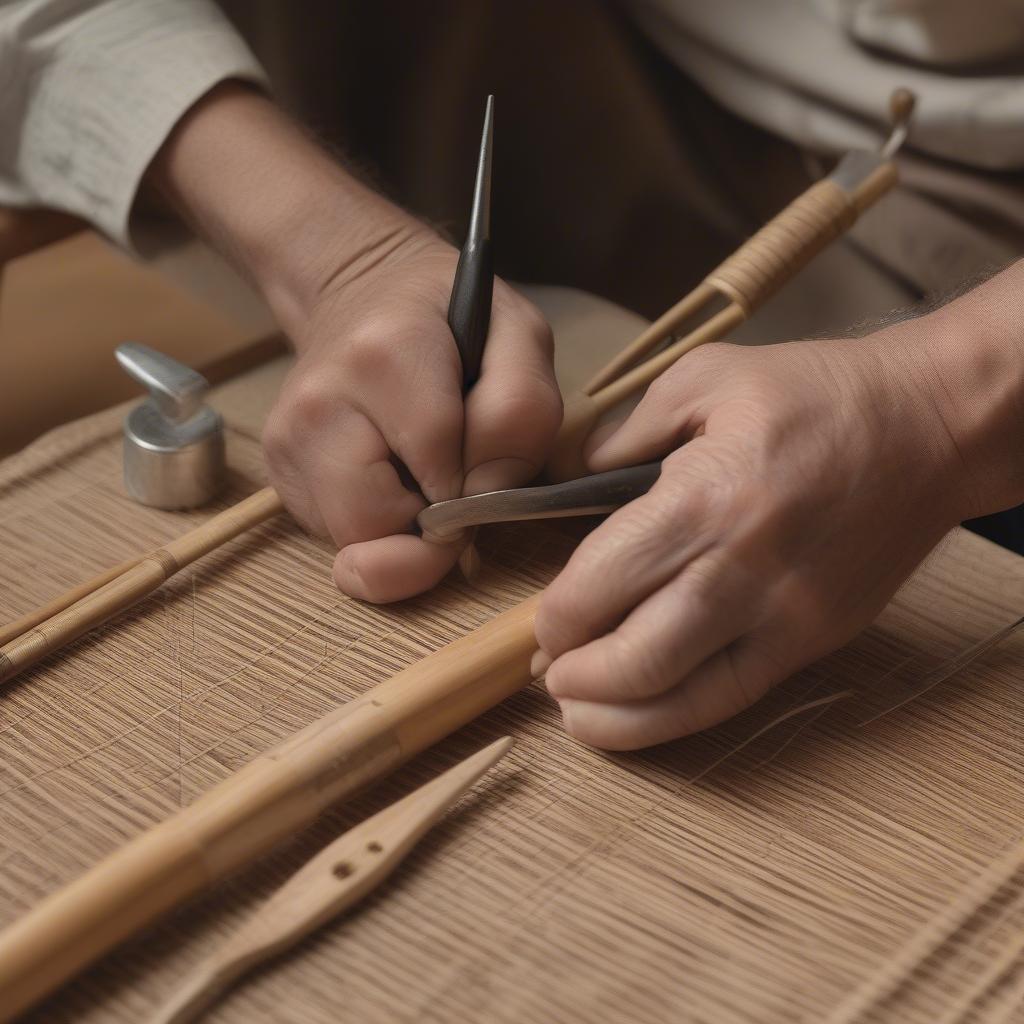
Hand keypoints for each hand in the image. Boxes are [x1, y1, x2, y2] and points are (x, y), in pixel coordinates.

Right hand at [149, 83, 559, 601]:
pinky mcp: (279, 469)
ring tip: (422, 477)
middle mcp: (325, 400)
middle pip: (389, 527)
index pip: (443, 474)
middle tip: (456, 486)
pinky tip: (389, 480)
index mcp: (389, 357)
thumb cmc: (456, 313)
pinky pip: (335, 540)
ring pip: (356, 546)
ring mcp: (291, 439)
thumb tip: (480, 509)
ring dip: (405, 535)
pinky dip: (373, 532)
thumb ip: (523, 417)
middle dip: (438, 527)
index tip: (488, 484)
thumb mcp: (521, 337)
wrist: (358, 286)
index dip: (479, 496)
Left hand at [534, 268, 1023, 749]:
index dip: (555, 618)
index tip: (541, 621)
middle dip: (575, 676)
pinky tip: (641, 715)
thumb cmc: (815, 393)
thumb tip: (575, 477)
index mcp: (703, 500)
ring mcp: (784, 616)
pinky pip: (735, 698)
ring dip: (616, 718)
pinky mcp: (815, 640)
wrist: (930, 426)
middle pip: (635, 658)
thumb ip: (626, 433)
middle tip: (550, 671)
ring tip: (578, 714)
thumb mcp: (704, 378)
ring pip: (684, 698)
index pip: (600, 585)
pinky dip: (677, 719)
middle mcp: (740, 571)